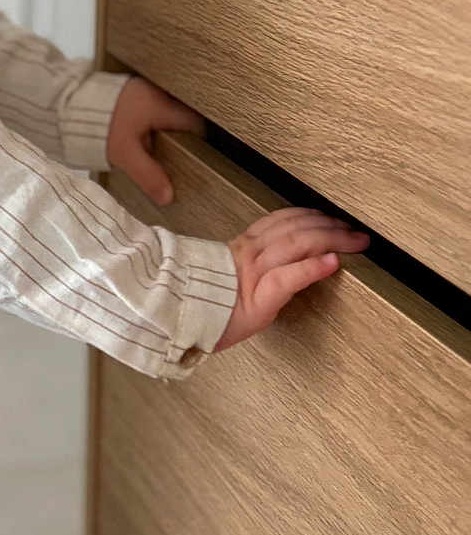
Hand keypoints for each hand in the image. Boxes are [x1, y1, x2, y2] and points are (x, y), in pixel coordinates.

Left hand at [106, 77, 203, 205]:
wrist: (66, 105)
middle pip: (182, 117)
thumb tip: (168, 197)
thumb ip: (148, 175)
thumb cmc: (97, 127)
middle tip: (178, 157)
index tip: (196, 158)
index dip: (199, 142)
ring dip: (164, 129)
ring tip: (159, 150)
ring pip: (166, 112)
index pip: (194, 124)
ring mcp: (144, 89)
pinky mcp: (131, 91)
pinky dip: (151, 122)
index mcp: (161, 107)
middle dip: (182, 137)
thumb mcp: (124, 153)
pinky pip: (151, 107)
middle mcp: (157, 94)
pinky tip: (143, 136)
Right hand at [214, 209, 369, 350]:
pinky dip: (312, 267)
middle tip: (355, 231)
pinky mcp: (259, 298)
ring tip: (354, 241)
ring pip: (297, 245)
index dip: (311, 216)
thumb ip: (252, 262)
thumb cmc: (204, 302)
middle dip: (331, 226)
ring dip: (332, 240)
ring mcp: (254, 273)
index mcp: (243, 246)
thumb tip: (278, 260)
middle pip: (296, 228)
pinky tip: (332, 263)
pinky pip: (288, 277)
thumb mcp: (228, 274)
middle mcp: (250, 253)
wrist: (179, 318)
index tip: (331, 218)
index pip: (282, 220)